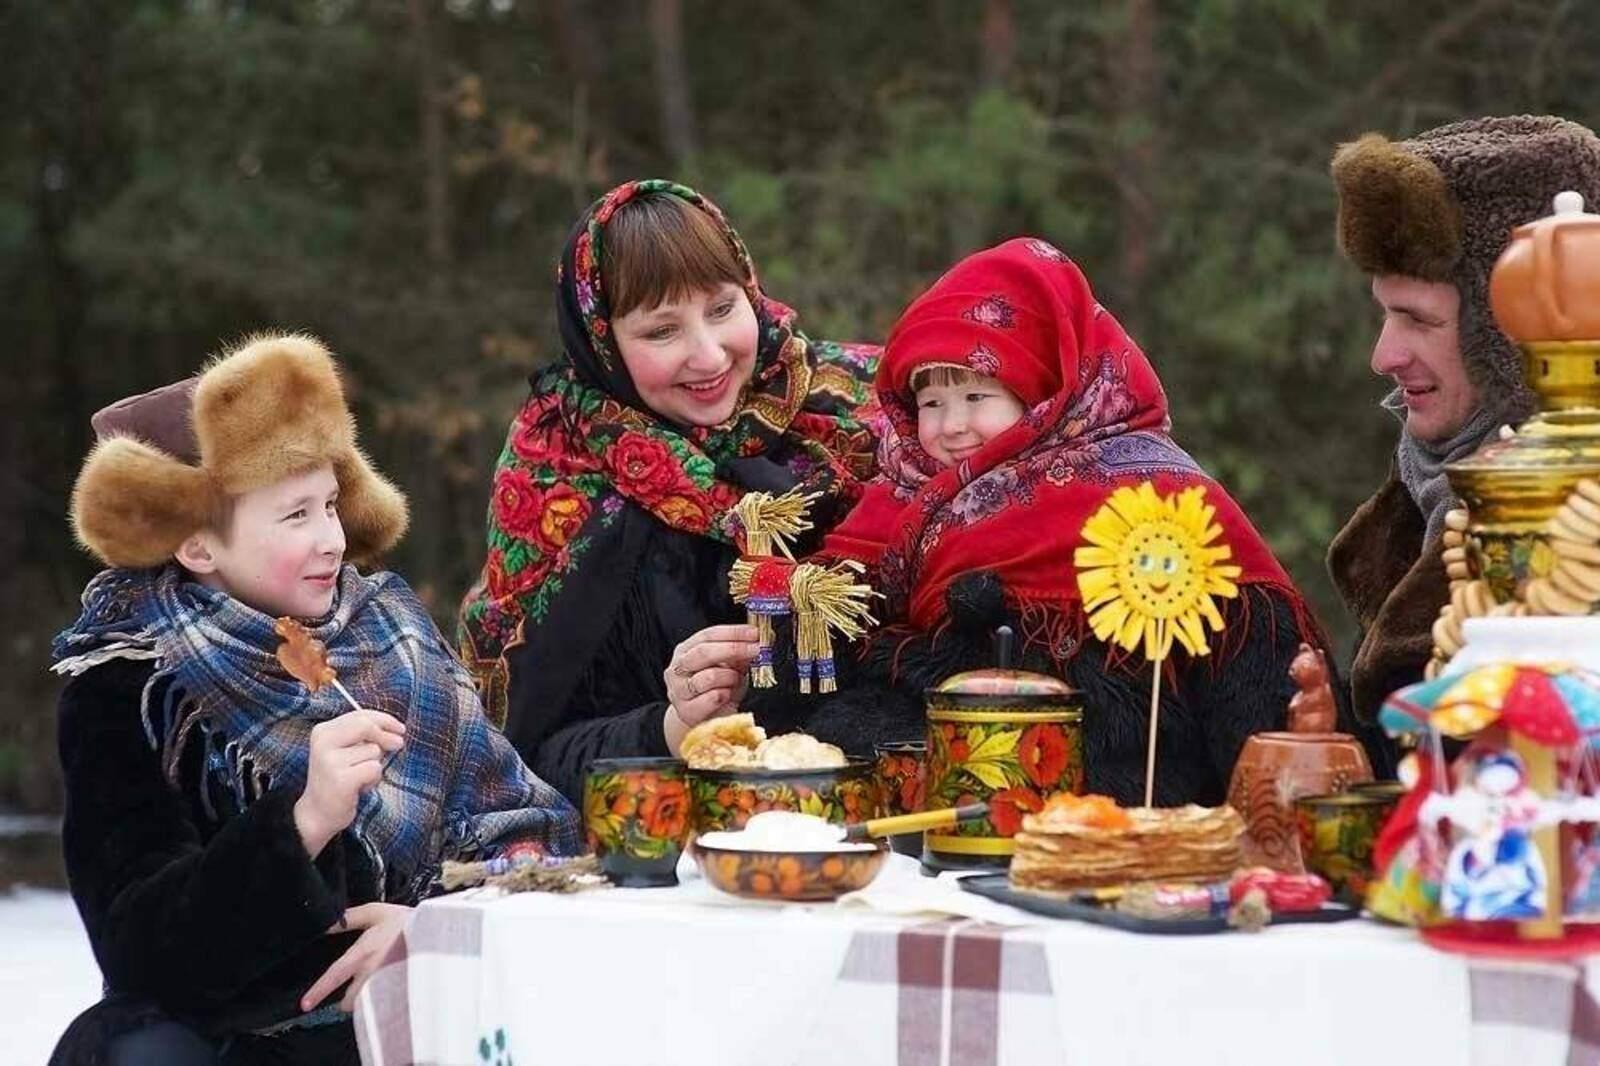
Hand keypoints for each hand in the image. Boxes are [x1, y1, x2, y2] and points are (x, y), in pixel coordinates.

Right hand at [293, 709, 405, 856]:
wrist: (317, 813)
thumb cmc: (337, 779)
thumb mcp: (344, 751)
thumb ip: (364, 736)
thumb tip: (396, 730)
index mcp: (322, 731)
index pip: (359, 715)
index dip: (384, 719)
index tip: (400, 728)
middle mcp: (323, 743)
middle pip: (366, 726)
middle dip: (386, 735)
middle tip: (399, 744)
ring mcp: (330, 761)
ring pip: (374, 751)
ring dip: (375, 764)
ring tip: (359, 777)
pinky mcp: (341, 780)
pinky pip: (374, 769)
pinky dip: (374, 779)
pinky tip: (359, 788)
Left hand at [301, 902, 410, 1012]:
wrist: (439, 932)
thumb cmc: (407, 921)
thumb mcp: (378, 912)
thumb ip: (350, 918)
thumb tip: (327, 924)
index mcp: (363, 954)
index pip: (335, 975)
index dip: (318, 990)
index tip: (305, 1005)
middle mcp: (372, 974)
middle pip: (350, 1001)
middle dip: (348, 1000)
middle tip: (353, 992)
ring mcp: (387, 986)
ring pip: (366, 1005)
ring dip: (366, 1001)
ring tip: (374, 990)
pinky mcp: (400, 993)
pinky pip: (383, 1007)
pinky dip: (381, 1003)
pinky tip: (389, 992)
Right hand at [664, 624, 758, 725]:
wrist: (704, 719)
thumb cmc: (717, 688)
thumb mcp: (730, 667)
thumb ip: (739, 654)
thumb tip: (758, 641)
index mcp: (686, 650)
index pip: (708, 635)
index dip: (733, 633)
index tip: (754, 633)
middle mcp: (678, 668)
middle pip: (703, 653)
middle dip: (733, 649)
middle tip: (755, 650)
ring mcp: (678, 690)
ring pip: (707, 677)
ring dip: (729, 677)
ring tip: (735, 680)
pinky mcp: (686, 711)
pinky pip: (711, 699)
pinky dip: (724, 695)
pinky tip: (727, 695)